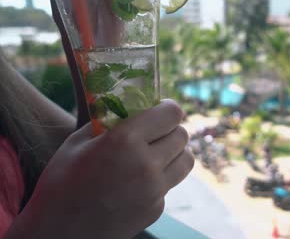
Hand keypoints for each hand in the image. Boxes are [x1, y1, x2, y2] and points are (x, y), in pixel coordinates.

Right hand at [6, 100, 192, 238]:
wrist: (59, 233)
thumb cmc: (61, 184)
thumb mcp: (77, 143)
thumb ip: (108, 123)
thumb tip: (129, 108)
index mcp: (125, 141)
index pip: (171, 113)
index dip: (167, 108)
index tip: (159, 108)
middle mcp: (146, 165)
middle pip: (182, 135)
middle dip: (171, 129)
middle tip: (154, 131)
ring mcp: (155, 190)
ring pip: (186, 160)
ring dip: (174, 152)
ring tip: (154, 153)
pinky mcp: (157, 209)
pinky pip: (169, 183)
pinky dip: (160, 177)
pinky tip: (137, 181)